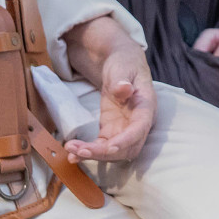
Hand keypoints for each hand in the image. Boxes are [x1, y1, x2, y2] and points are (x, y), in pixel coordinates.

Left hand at [61, 17, 157, 164]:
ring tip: (71, 152)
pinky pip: (102, 146)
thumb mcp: (123, 67)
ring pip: (114, 152)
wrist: (121, 64)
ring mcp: (125, 128)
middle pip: (127, 147)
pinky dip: (89, 152)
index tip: (109, 147)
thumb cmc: (125, 63)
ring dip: (94, 155)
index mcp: (146, 106)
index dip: (126, 140)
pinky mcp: (111, 131)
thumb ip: (122, 80)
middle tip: (81, 151)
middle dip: (105, 153)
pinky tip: (73, 154)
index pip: (140, 128)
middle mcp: (138, 123)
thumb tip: (124, 89)